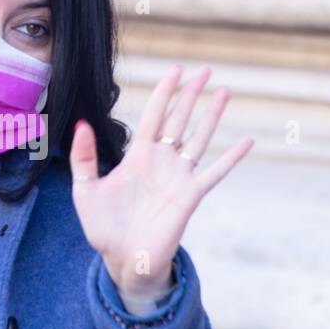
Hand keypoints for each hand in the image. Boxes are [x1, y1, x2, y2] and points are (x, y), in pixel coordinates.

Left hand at [69, 64, 253, 303]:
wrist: (122, 259)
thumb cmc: (103, 227)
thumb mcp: (86, 190)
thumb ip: (84, 158)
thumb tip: (82, 124)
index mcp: (138, 156)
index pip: (155, 116)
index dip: (165, 92)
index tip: (176, 70)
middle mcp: (162, 162)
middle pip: (180, 119)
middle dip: (192, 94)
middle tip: (206, 69)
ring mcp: (178, 178)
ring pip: (199, 138)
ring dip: (212, 115)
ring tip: (225, 91)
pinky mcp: (190, 197)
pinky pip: (215, 173)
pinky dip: (232, 157)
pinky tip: (248, 141)